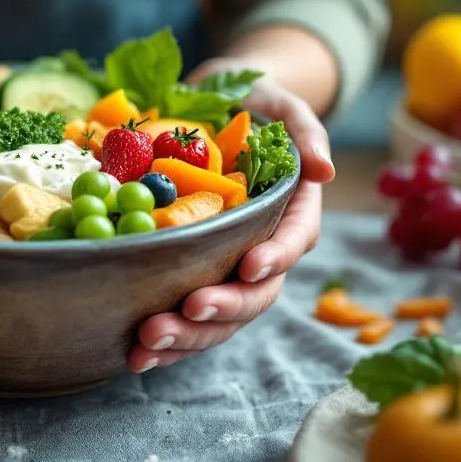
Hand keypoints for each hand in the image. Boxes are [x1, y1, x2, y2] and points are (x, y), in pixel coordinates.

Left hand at [126, 61, 334, 373]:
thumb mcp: (280, 104)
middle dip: (223, 309)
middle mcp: (262, 249)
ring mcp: (225, 268)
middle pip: (255, 293)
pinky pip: (184, 318)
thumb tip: (324, 169)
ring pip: (220, 318)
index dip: (276, 257)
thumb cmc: (251, 105)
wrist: (210, 108)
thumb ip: (304, 129)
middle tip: (186, 312)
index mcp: (290, 212)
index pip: (294, 241)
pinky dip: (164, 342)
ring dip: (187, 337)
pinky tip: (136, 357)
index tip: (248, 266)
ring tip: (148, 344)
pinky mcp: (190, 277)